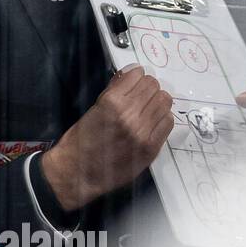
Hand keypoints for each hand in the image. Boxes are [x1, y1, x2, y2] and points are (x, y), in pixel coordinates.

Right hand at [41, 66, 174, 210]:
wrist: (78, 172)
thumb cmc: (80, 139)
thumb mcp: (93, 108)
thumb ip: (113, 91)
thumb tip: (130, 74)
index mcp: (111, 102)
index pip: (139, 75)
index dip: (136, 77)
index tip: (133, 82)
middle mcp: (129, 115)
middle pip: (154, 86)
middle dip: (147, 88)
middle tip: (140, 97)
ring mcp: (142, 132)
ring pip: (165, 101)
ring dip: (156, 102)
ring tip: (146, 110)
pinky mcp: (151, 147)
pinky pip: (168, 122)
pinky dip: (161, 119)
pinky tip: (151, 123)